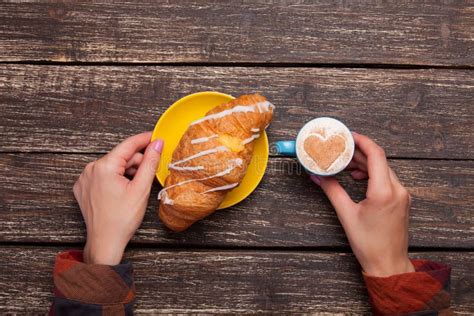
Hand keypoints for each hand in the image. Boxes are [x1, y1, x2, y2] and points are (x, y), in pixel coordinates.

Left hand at [73, 132, 163, 264]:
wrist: (105, 241)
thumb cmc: (122, 219)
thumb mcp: (141, 189)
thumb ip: (150, 162)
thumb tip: (157, 144)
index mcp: (104, 167)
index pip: (128, 145)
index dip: (144, 139)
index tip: (156, 137)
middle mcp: (90, 169)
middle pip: (120, 156)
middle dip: (137, 161)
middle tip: (151, 171)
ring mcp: (84, 179)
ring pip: (112, 165)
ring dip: (126, 170)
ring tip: (136, 186)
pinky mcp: (82, 187)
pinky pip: (102, 175)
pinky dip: (114, 178)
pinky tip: (123, 190)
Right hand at [311, 132, 414, 276]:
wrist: (388, 264)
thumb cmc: (369, 244)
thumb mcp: (346, 215)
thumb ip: (332, 191)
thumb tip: (318, 176)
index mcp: (383, 192)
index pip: (376, 154)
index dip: (361, 141)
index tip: (348, 136)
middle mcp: (397, 190)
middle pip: (379, 160)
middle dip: (359, 153)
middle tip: (340, 151)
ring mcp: (402, 195)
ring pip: (383, 168)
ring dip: (365, 163)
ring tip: (347, 166)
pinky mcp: (402, 200)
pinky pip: (387, 178)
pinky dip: (372, 173)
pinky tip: (358, 178)